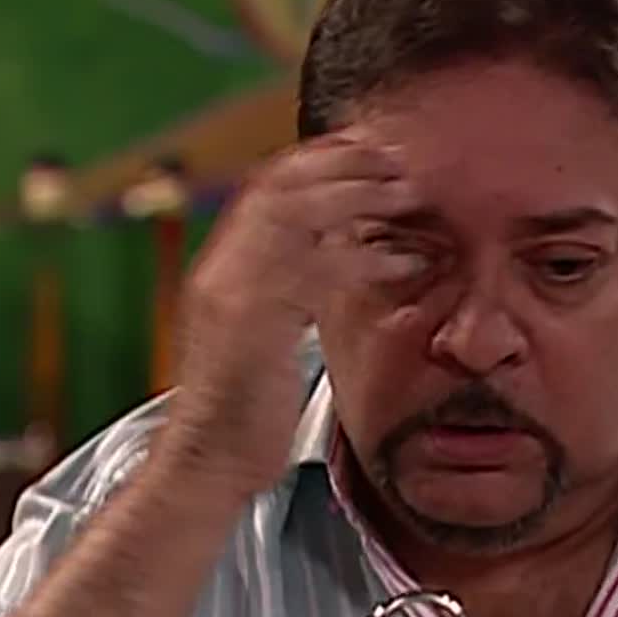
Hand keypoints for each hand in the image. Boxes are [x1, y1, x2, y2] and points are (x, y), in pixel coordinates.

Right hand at [156, 128, 422, 497]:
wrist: (210, 465)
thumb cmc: (248, 407)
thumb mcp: (266, 333)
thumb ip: (291, 290)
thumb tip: (333, 258)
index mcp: (223, 267)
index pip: (267, 187)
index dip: (320, 161)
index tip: (370, 151)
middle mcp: (221, 270)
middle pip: (280, 187)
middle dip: (344, 167)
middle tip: (399, 161)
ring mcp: (231, 294)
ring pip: (294, 217)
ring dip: (357, 198)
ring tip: (407, 196)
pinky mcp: (252, 325)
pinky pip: (311, 271)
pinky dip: (363, 260)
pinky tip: (405, 262)